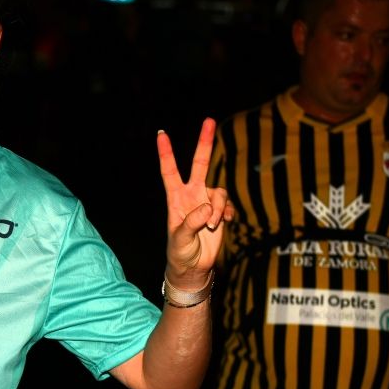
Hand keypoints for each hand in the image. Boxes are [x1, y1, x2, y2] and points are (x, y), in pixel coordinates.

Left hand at [158, 118, 232, 285]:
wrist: (194, 268)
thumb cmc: (180, 253)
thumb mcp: (180, 239)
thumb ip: (191, 222)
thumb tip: (207, 208)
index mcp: (175, 198)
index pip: (169, 171)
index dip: (166, 153)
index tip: (161, 133)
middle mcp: (192, 195)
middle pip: (200, 163)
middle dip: (204, 142)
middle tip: (209, 120)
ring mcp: (207, 203)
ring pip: (219, 191)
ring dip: (218, 208)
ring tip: (212, 226)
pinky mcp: (220, 213)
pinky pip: (227, 204)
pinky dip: (226, 213)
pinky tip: (222, 224)